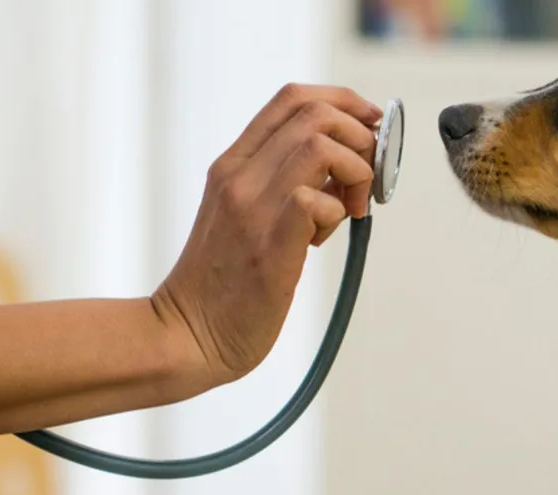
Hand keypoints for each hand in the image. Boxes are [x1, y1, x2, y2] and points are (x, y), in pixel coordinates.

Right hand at [152, 83, 382, 387]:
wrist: (187, 334)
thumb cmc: (223, 283)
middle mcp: (238, 175)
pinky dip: (338, 213)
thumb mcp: (245, 215)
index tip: (370, 123)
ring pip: (321, 146)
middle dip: (360, 136)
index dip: (344, 100)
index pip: (292, 98)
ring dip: (355, 172)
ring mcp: (251, 207)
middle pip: (315, 113)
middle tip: (366, 178)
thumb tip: (344, 168)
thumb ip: (284, 184)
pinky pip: (318, 200)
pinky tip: (322, 241)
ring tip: (349, 209)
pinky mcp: (269, 244)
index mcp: (233, 164)